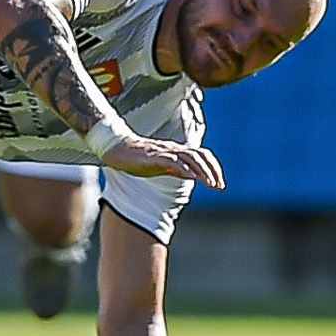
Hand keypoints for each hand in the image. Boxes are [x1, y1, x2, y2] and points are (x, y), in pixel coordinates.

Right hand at [100, 135, 223, 190]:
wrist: (116, 148)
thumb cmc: (138, 158)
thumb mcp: (161, 165)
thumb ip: (177, 168)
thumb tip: (193, 176)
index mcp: (176, 151)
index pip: (202, 155)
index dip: (213, 167)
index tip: (219, 184)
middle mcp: (173, 149)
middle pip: (200, 155)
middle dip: (212, 171)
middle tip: (219, 186)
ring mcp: (164, 151)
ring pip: (190, 157)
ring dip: (203, 171)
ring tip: (210, 184)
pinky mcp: (154, 155)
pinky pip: (173, 160)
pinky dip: (185, 168)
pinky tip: (191, 177)